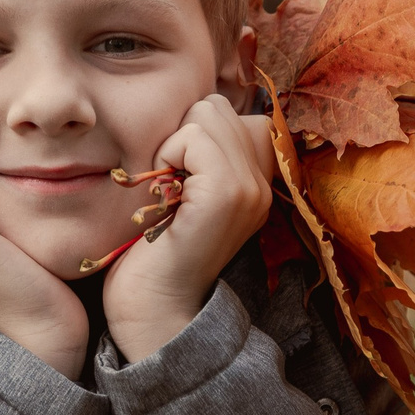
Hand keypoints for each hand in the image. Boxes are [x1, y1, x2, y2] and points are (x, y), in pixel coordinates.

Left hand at [102, 94, 274, 362]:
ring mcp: (251, 187)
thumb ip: (199, 154)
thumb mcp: (182, 194)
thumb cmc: (151, 251)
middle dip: (181, 135)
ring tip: (168, 190)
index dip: (191, 133)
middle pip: (216, 106)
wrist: (153, 308)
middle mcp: (263, 183)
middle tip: (169, 186)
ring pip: (207, 113)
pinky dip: (168, 155)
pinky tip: (164, 194)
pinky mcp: (228, 192)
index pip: (230, 113)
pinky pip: (195, 135)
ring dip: (173, 145)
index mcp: (256, 181)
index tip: (178, 179)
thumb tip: (196, 110)